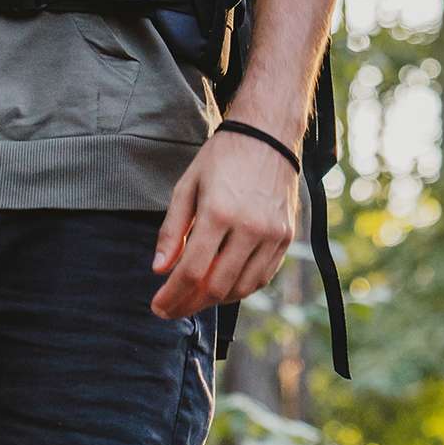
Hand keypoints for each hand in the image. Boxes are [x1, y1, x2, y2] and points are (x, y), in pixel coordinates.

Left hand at [151, 121, 302, 320]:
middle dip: (189, 304)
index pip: (192, 271)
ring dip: (214, 300)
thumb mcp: (187, 186)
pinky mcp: (286, 236)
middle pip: (216, 286)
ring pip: (241, 288)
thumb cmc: (222, 158)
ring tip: (195, 298)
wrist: (268, 135)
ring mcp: (272, 234)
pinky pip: (262, 276)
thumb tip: (159, 269)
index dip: (172, 296)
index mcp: (219, 212)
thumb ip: (172, 230)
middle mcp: (250, 227)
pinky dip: (240, 288)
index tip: (157, 307)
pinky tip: (222, 285)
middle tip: (171, 309)